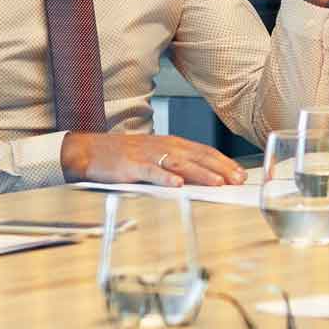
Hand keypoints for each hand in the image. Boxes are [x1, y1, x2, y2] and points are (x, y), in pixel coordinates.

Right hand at [61, 133, 246, 187]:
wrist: (88, 151)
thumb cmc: (122, 156)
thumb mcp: (154, 156)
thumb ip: (175, 165)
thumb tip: (201, 181)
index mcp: (170, 143)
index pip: (203, 151)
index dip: (223, 162)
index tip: (240, 174)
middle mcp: (163, 146)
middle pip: (197, 156)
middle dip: (220, 168)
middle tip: (238, 180)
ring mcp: (148, 155)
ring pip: (180, 164)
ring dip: (200, 173)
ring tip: (218, 183)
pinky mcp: (132, 166)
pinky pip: (152, 172)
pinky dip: (165, 178)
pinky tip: (178, 186)